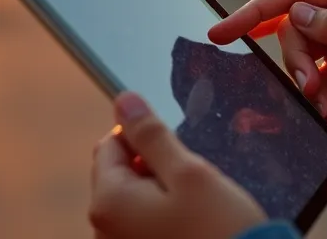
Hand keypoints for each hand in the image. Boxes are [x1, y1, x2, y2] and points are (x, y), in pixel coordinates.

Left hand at [89, 93, 266, 238]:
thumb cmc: (221, 232)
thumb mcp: (190, 172)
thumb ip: (152, 135)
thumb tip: (124, 101)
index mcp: (110, 202)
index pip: (109, 144)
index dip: (142, 136)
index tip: (176, 145)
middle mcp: (105, 229)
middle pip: (120, 174)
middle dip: (153, 166)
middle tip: (192, 179)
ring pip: (136, 201)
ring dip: (162, 193)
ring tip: (198, 206)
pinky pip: (146, 225)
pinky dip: (167, 217)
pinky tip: (195, 225)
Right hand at [209, 0, 326, 157]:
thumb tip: (295, 13)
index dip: (255, 9)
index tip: (222, 31)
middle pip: (290, 28)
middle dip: (293, 60)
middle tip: (310, 87)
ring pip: (296, 57)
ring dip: (303, 83)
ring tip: (324, 105)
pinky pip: (308, 82)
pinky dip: (313, 100)